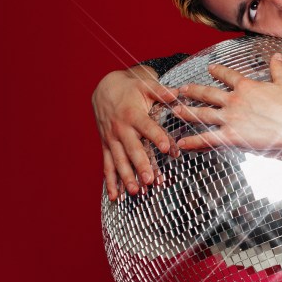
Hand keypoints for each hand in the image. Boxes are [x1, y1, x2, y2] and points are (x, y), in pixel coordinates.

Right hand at [92, 67, 180, 199]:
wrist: (104, 88)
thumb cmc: (130, 88)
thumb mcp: (145, 85)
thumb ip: (161, 91)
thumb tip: (177, 92)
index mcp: (132, 114)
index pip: (147, 127)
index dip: (157, 137)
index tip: (168, 149)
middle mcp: (120, 129)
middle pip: (132, 149)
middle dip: (141, 165)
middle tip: (150, 180)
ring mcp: (111, 139)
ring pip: (119, 161)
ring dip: (127, 177)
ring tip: (136, 191)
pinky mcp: (106, 146)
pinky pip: (107, 165)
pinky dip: (110, 182)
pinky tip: (115, 196)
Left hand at [173, 54, 281, 154]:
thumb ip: (277, 69)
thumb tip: (277, 55)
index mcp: (246, 86)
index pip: (227, 75)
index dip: (217, 71)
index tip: (210, 68)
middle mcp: (234, 100)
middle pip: (208, 93)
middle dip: (193, 91)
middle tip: (182, 90)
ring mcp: (231, 118)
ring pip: (203, 114)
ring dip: (187, 112)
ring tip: (175, 111)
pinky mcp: (231, 136)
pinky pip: (208, 138)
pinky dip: (193, 142)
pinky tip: (182, 143)